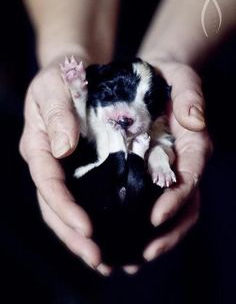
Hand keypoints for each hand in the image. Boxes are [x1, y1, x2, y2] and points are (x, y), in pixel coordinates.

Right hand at [19, 64, 110, 275]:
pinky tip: (110, 237)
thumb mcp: (55, 85)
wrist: (73, 72)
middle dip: (73, 235)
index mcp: (38, 145)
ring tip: (104, 261)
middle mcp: (49, 161)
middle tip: (98, 259)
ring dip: (81, 237)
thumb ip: (57, 113)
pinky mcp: (80, 168)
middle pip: (54, 206)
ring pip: (66, 209)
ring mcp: (63, 168)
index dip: (65, 208)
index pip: (47, 182)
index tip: (87, 229)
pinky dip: (94, 220)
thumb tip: (63, 148)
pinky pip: (82, 199)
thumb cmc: (62, 75)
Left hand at [142, 61, 211, 261]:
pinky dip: (141, 224)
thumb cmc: (168, 77)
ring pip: (171, 211)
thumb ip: (191, 96)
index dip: (176, 198)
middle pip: (186, 204)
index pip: (190, 176)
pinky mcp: (151, 172)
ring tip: (131, 258)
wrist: (156, 78)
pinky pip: (151, 202)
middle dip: (169, 232)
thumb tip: (195, 121)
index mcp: (193, 144)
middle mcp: (184, 162)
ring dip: (156, 237)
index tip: (155, 217)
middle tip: (145, 253)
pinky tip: (123, 239)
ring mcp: (169, 170)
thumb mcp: (181, 78)